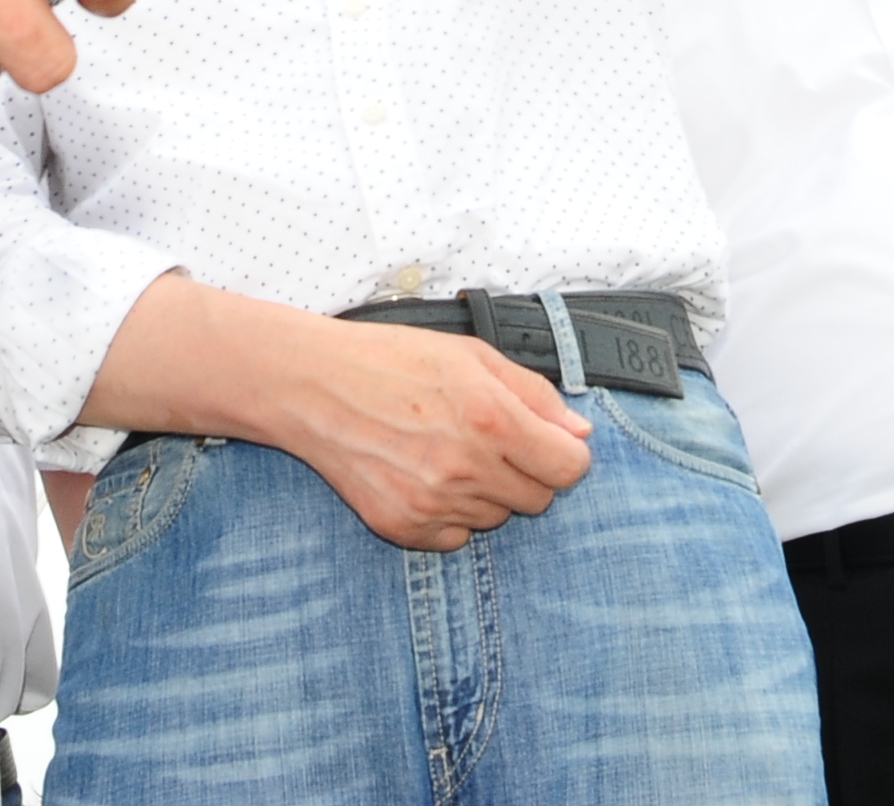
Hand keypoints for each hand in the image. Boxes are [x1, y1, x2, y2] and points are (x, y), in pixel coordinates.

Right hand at [271, 318, 593, 551]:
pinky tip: (423, 475)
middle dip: (526, 471)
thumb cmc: (392, 362)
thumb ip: (535, 394)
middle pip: (539, 499)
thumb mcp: (472, 356)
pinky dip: (450, 515)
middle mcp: (466, 468)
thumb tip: (579, 432)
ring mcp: (433, 504)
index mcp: (492, 419)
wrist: (314, 386)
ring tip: (446, 451)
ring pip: (497, 518)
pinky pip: (456, 538)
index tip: (548, 442)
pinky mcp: (403, 527)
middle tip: (488, 440)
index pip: (570, 468)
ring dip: (486, 492)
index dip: (565, 453)